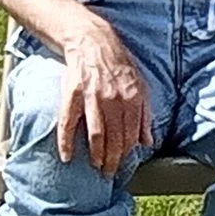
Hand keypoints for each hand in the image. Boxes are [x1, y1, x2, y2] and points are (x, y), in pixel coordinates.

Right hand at [56, 19, 153, 175]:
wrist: (94, 43)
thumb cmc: (119, 66)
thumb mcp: (140, 86)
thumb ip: (144, 114)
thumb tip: (148, 141)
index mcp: (132, 98)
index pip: (132, 134)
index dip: (127, 152)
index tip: (123, 164)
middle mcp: (114, 100)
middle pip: (115, 138)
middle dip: (113, 159)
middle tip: (109, 173)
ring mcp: (92, 98)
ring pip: (96, 135)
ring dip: (96, 155)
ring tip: (95, 167)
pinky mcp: (72, 95)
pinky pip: (68, 124)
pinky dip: (66, 143)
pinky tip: (67, 157)